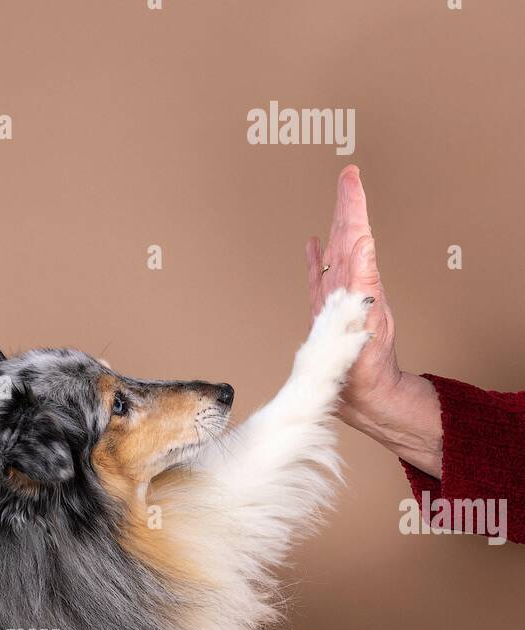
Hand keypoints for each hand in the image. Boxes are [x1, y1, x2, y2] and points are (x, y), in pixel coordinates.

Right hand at [307, 166, 442, 477]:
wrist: (367, 400)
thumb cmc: (369, 372)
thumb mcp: (368, 325)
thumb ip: (364, 282)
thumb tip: (361, 243)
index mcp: (359, 286)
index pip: (355, 236)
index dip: (352, 207)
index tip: (351, 179)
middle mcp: (348, 290)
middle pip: (346, 239)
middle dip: (346, 207)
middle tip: (347, 177)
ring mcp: (337, 302)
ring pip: (333, 255)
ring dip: (333, 228)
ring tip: (335, 203)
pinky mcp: (326, 317)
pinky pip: (318, 281)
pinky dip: (315, 261)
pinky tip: (312, 246)